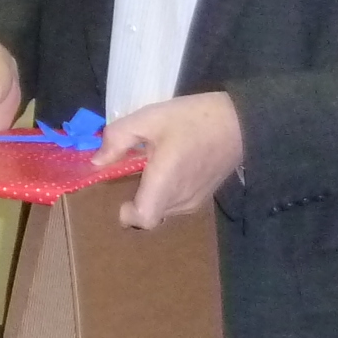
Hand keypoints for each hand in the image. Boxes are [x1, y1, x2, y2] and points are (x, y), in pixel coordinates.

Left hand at [96, 91, 243, 228]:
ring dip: (151, 195)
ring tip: (150, 168)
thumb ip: (118, 139)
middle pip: (150, 215)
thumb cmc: (193, 119)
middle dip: (135, 200)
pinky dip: (166, 193)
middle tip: (129, 175)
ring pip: (163, 210)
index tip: (119, 194)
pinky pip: (177, 204)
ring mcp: (195, 201)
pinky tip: (167, 169)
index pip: (143, 219)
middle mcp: (180, 199)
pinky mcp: (204, 197)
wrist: (241, 122)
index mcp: (165, 183)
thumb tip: (96, 162)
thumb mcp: (149, 118)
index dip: (127, 214)